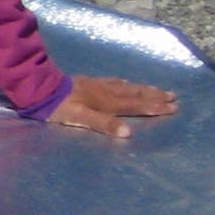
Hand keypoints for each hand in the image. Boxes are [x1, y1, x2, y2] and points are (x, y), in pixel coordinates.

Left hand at [44, 76, 178, 139]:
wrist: (40, 88)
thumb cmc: (59, 107)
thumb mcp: (80, 119)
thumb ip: (104, 125)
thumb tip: (129, 133)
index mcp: (107, 103)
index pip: (136, 106)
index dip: (155, 107)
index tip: (174, 108)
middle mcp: (106, 92)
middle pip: (136, 94)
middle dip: (155, 96)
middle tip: (174, 96)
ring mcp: (98, 85)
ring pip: (127, 87)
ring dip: (144, 89)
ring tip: (158, 88)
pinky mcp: (88, 82)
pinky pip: (112, 81)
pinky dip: (124, 83)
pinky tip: (124, 82)